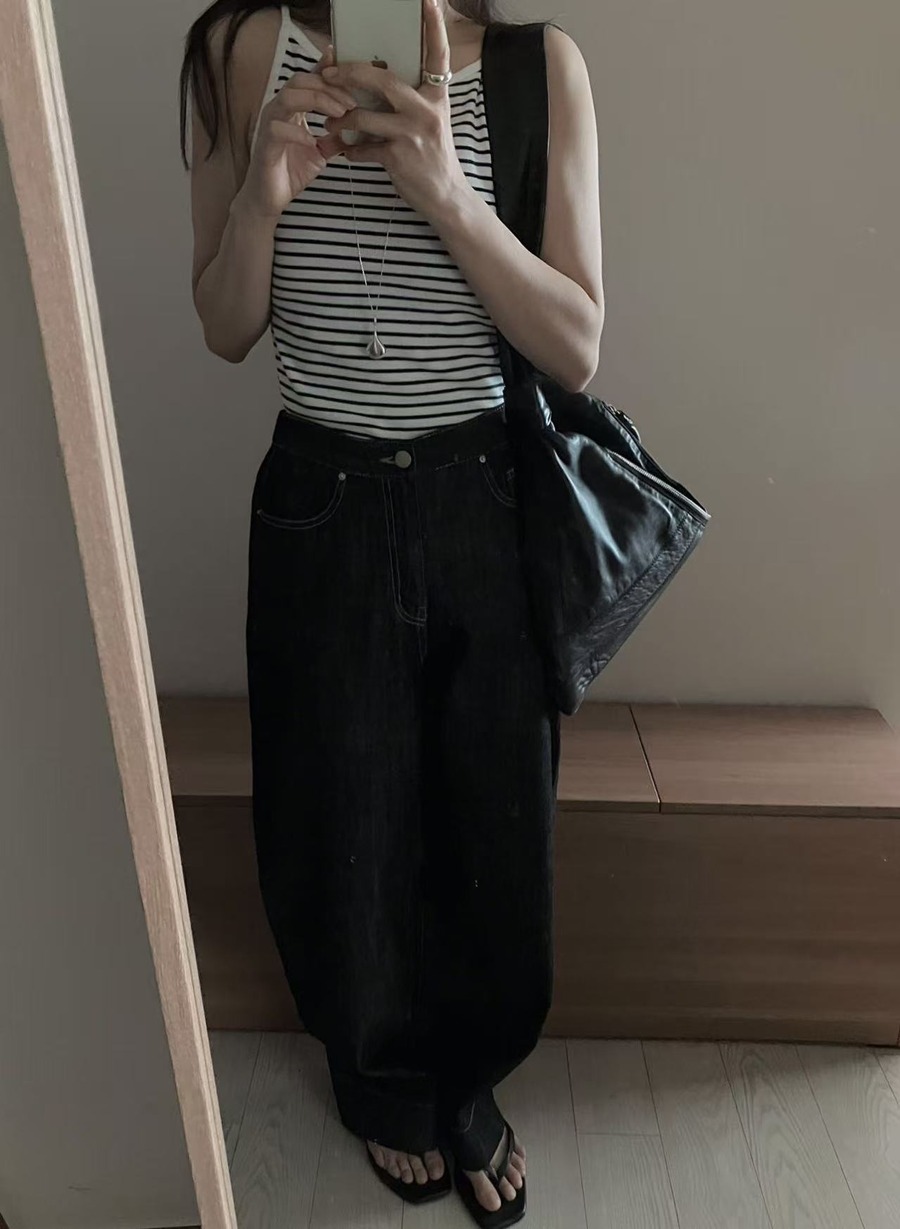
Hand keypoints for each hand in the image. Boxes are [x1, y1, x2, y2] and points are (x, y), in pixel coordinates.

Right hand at [237, 46, 357, 220]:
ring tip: (340, 113)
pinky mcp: (265, 144)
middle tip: (352, 102)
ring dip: (317, 101)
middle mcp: (279, 110)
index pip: (308, 80)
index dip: (327, 72)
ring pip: (289, 97)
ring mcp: (269, 125)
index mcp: (292, 108)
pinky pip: (278, 129)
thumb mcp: (320, 153)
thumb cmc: (290, 172)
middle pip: (300, 81)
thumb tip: (355, 129)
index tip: (351, 73)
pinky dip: (298, 132)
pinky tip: (314, 141)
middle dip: (329, 87)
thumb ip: (334, 138)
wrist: (270, 199)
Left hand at [320, 0, 471, 219]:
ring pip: (363, 116)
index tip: (428, 0)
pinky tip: (347, 152)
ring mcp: (412, 134)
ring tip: (330, 125)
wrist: (445, 197)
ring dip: (340, 121)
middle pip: (382, 80)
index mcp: (437, 96)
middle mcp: (426, 111)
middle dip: (350, 73)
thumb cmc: (432, 157)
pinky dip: (350, 151)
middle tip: (330, 73)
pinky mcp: (399, 157)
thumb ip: (411, 100)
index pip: (438, 55)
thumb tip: (378, 79)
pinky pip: (363, 148)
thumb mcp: (431, 121)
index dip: (434, 26)